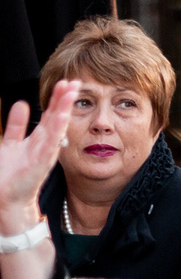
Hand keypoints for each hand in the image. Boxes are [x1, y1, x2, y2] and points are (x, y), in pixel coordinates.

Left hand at [0, 81, 79, 233]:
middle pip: (57, 116)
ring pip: (57, 127)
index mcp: (39, 138)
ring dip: (64, 109)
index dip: (57, 97)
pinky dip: (57, 129)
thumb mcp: (11, 143)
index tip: (65, 81)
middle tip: (75, 81)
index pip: (51, 113)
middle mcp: (45, 143)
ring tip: (70, 93)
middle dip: (65, 99)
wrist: (7, 197)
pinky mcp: (41, 162)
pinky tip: (61, 116)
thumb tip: (21, 104)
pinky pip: (51, 143)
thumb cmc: (10, 173)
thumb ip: (17, 124)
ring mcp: (45, 152)